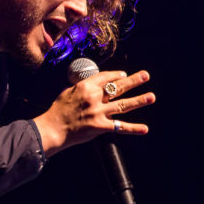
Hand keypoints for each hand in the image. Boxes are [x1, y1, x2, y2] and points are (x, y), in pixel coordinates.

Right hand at [33, 70, 154, 155]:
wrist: (52, 129)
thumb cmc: (57, 111)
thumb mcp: (67, 92)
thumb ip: (82, 88)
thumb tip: (92, 86)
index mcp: (85, 86)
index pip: (105, 77)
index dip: (116, 75)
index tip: (123, 74)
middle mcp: (94, 97)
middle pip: (118, 87)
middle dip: (133, 81)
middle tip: (145, 76)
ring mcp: (99, 112)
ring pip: (123, 104)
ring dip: (139, 100)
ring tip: (151, 96)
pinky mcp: (100, 126)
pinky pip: (120, 127)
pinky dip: (133, 128)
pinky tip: (145, 129)